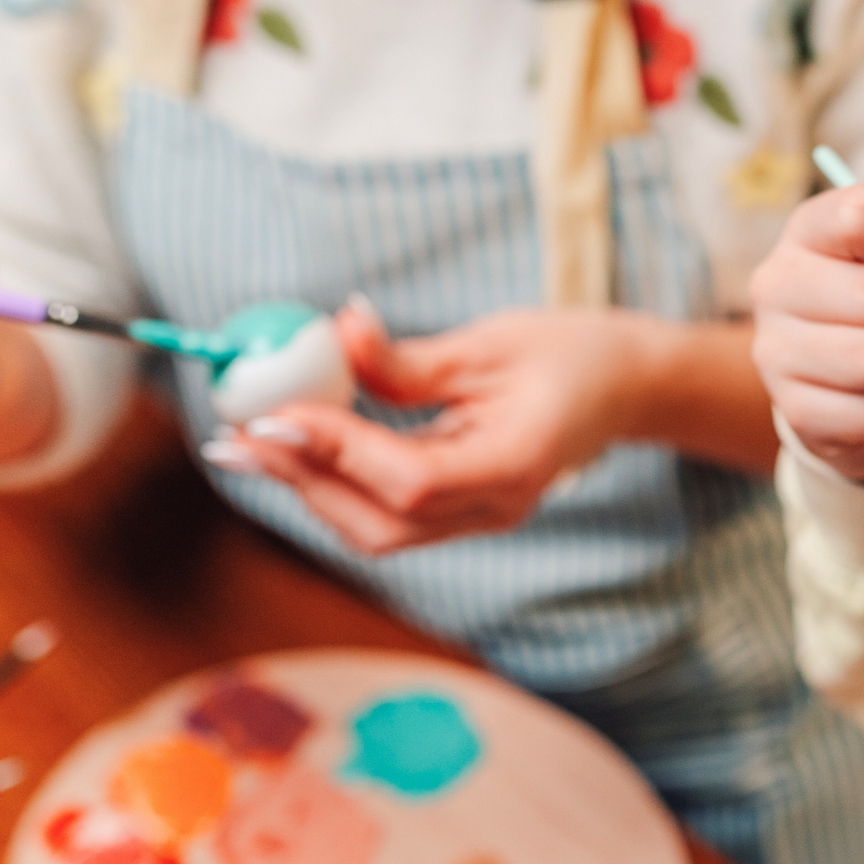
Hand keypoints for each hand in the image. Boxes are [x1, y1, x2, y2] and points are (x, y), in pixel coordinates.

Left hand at [226, 300, 762, 554]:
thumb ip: (408, 356)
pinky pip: (389, 515)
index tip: (274, 412)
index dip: (337, 450)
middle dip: (302, 482)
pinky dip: (335, 486)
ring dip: (307, 489)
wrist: (629, 389)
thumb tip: (332, 333)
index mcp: (516, 463)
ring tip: (246, 446)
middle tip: (234, 439)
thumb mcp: (492, 340)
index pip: (412, 478)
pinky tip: (295, 450)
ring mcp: (482, 517)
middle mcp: (497, 506)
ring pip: (378, 530)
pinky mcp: (465, 511)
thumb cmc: (574, 353)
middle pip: (383, 523)